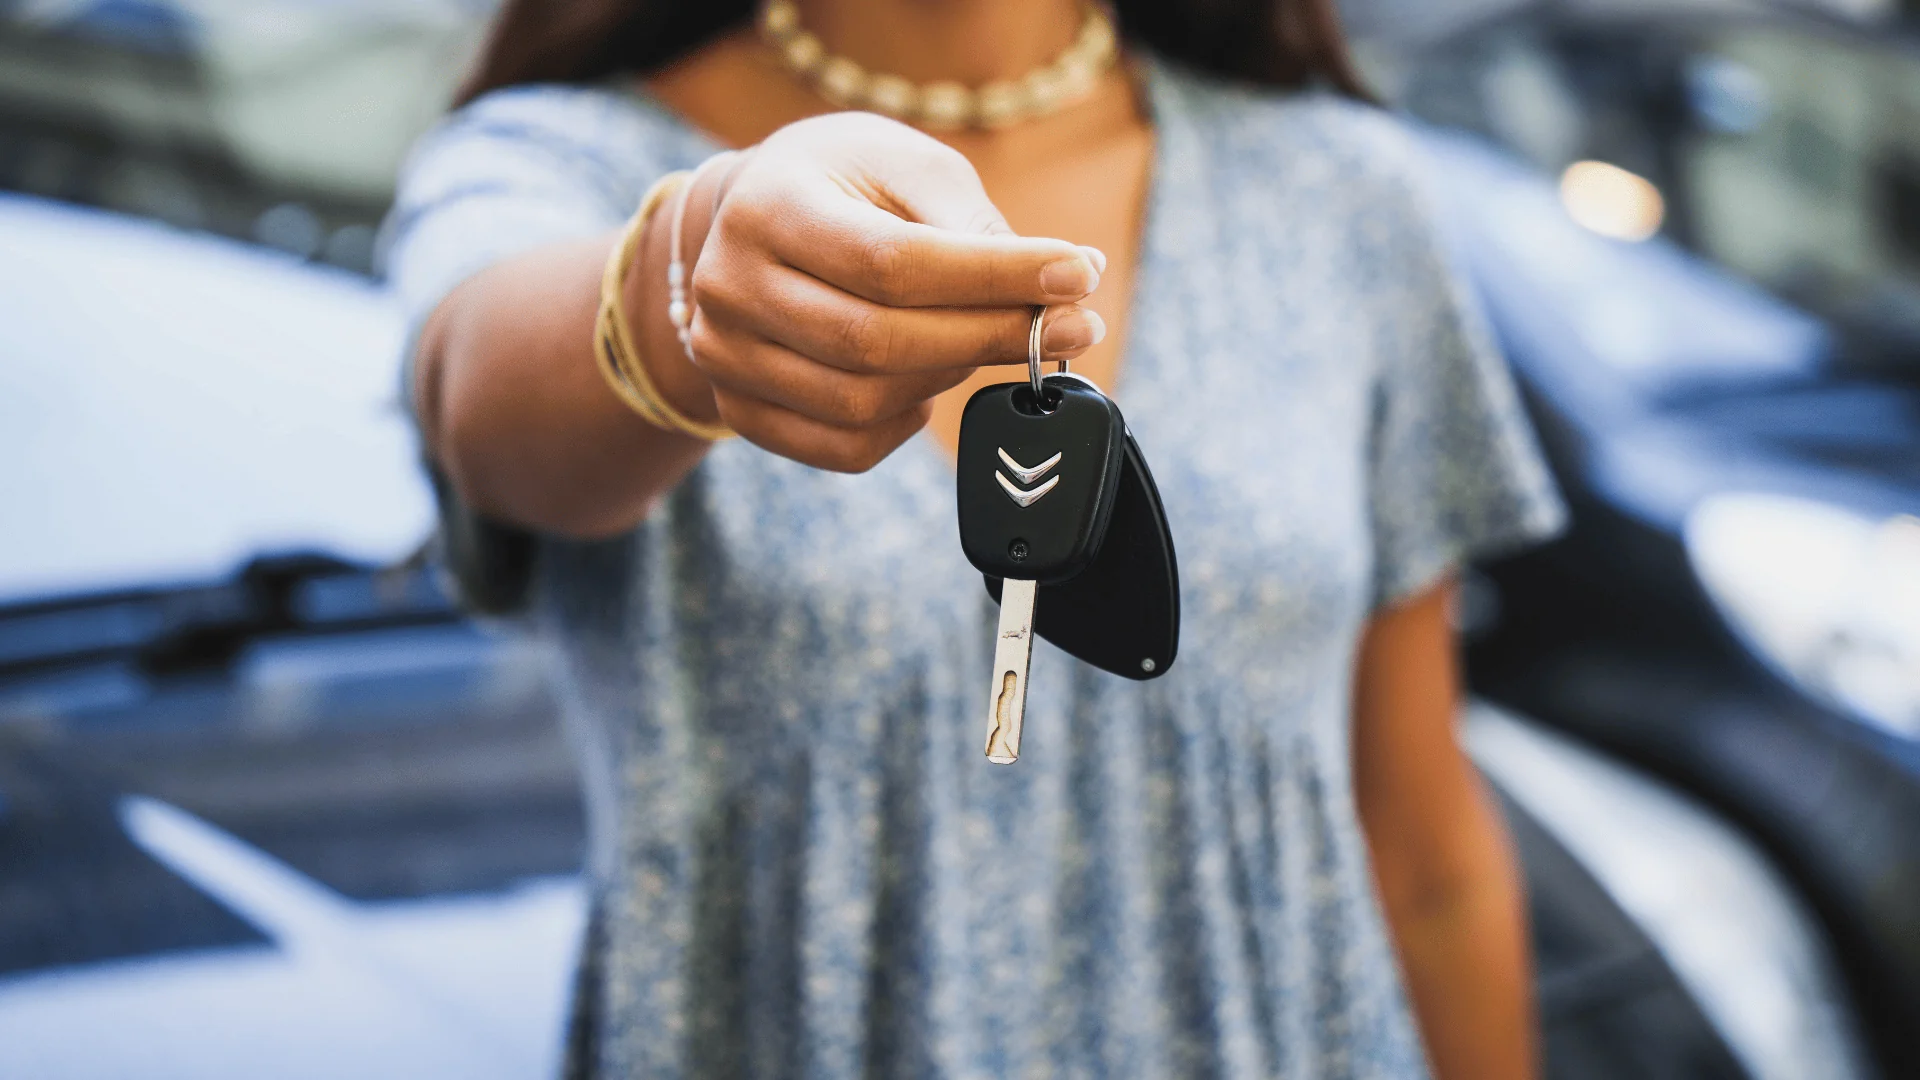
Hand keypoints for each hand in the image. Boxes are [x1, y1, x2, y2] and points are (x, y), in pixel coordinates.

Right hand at [683, 112, 1105, 471]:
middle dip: (990, 337)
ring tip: (985, 338)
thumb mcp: (908, 169)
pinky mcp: (743, 409)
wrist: (753, 219)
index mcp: (768, 206)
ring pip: (864, 402)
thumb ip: (974, 225)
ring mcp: (726, 356)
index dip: (992, 277)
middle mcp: (728, 286)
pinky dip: (906, 424)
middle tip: (1070, 326)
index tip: (1078, 275)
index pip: (891, 262)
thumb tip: (1070, 280)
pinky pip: (846, 448)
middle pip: (877, 341)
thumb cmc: (846, 186)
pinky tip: (928, 381)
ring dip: (950, 377)